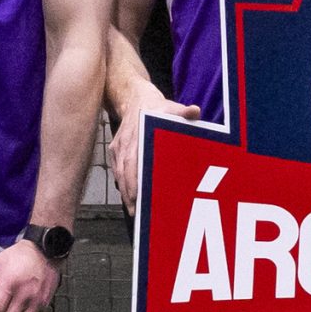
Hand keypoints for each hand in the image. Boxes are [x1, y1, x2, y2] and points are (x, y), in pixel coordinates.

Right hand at [112, 95, 201, 211]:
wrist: (136, 98)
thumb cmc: (158, 107)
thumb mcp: (172, 106)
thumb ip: (184, 111)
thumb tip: (195, 111)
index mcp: (138, 134)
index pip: (133, 160)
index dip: (133, 179)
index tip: (138, 195)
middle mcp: (125, 143)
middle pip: (124, 172)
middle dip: (129, 193)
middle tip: (136, 213)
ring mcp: (118, 147)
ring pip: (119, 173)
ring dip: (125, 192)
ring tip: (134, 211)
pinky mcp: (115, 150)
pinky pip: (117, 170)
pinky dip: (122, 184)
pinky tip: (129, 198)